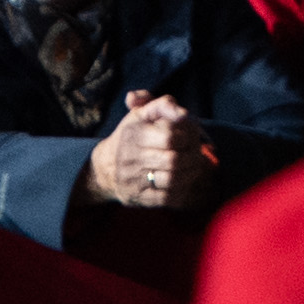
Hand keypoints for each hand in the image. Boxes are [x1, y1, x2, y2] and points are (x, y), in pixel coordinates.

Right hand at [87, 91, 207, 213]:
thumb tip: (182, 112)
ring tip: (195, 166)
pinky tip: (185, 182)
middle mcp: (132, 157)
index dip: (188, 135)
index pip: (170, 137)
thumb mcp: (142, 114)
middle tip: (198, 152)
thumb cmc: (132, 137)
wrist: (105, 168)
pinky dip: (182, 190)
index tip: (193, 134)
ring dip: (191, 173)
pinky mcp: (140, 198)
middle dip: (193, 156)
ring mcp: (135, 180)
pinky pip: (168, 198)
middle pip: (174, 160)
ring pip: (173, 180)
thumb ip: (163, 105)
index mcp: (134, 133)